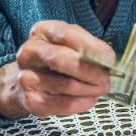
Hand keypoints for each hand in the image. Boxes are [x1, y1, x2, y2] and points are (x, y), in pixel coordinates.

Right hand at [0, 20, 115, 118]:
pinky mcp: (29, 99)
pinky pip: (57, 104)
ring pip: (63, 85)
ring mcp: (25, 76)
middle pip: (61, 60)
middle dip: (89, 71)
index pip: (66, 34)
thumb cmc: (60, 57)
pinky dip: (78, 104)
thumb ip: (89, 48)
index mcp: (42, 31)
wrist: (33, 78)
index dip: (91, 47)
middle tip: (106, 79)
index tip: (109, 58)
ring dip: (88, 89)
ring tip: (101, 89)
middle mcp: (29, 52)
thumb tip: (108, 60)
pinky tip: (89, 100)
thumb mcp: (73, 43)